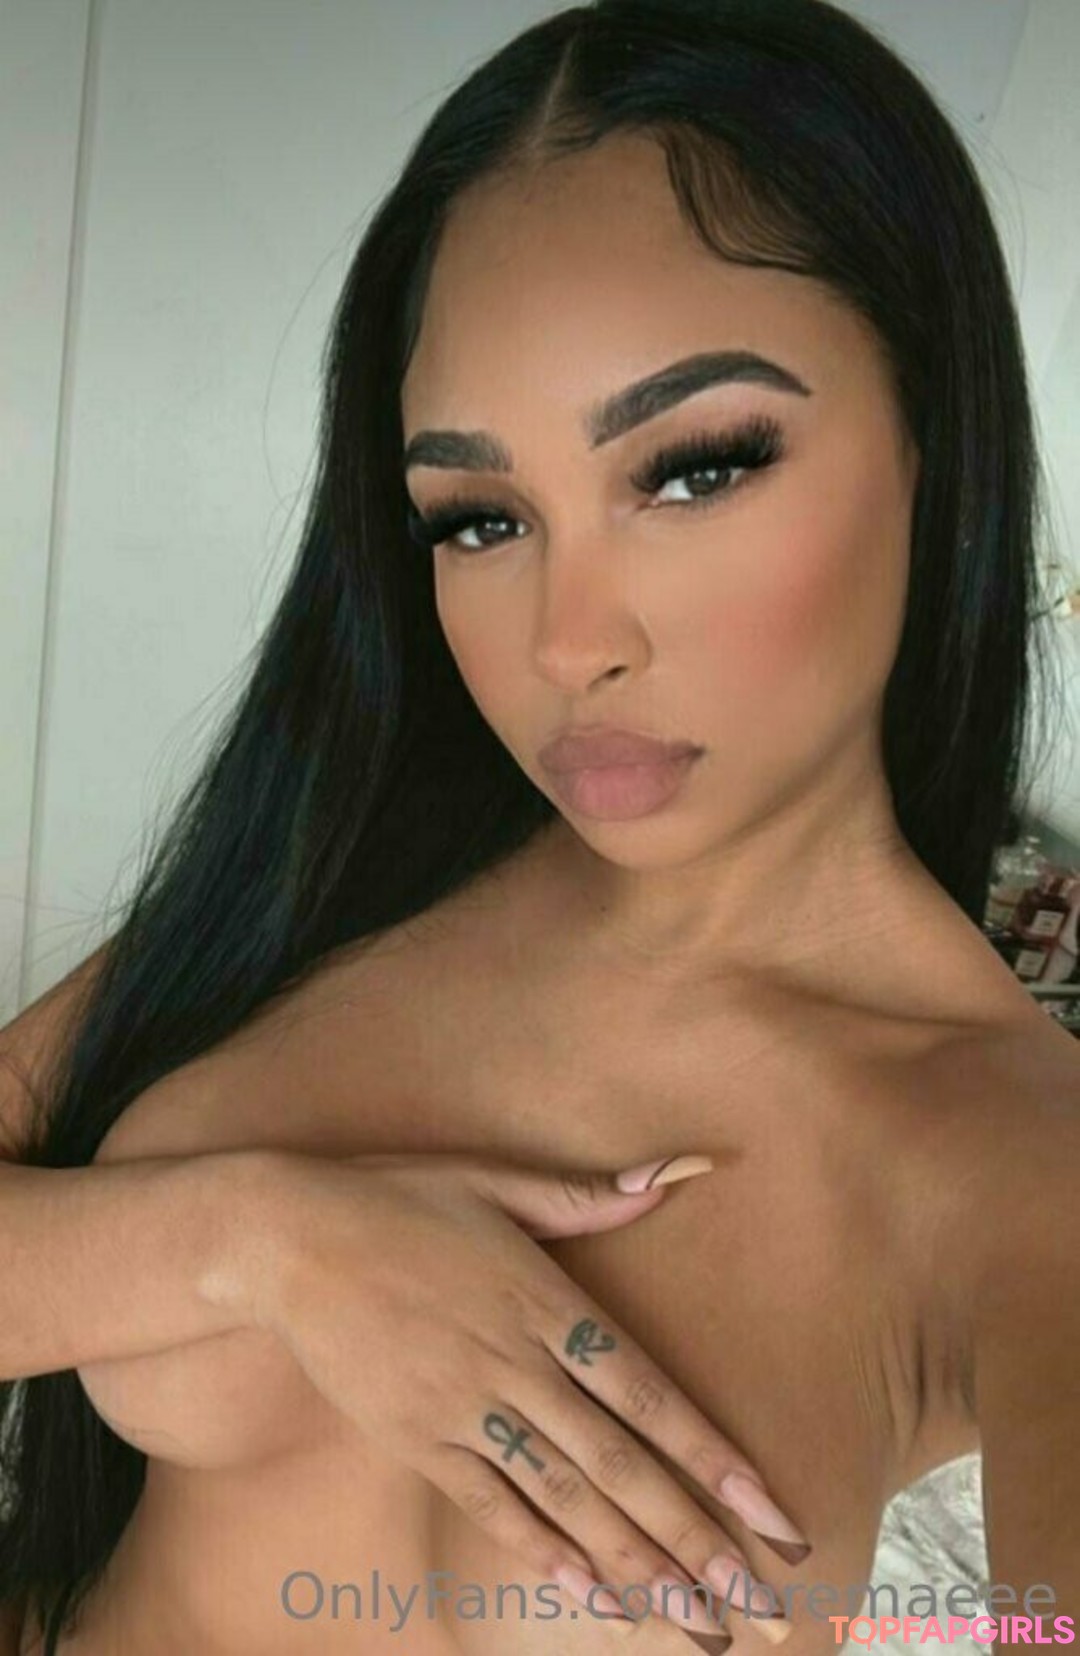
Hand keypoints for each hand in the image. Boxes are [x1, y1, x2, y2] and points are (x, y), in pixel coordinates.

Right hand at [246, 1148, 804, 1643]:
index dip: (715, 1460)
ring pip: (564, 1500)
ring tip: (697, 1622)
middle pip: (620, 1467)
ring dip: (635, 1565)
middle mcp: (515, 1364)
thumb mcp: (497, 1180)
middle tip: (760, 1603)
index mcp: (547, 1300)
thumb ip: (589, 1194)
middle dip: (696, 1540)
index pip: (650, 1396)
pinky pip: (490, 1506)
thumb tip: (679, 1173)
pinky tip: (590, 1594)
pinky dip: (542, 1550)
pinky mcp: (417, 1440)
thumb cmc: (400, 1197)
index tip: (772, 1514)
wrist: (287, 1238)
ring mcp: (464, 1408)